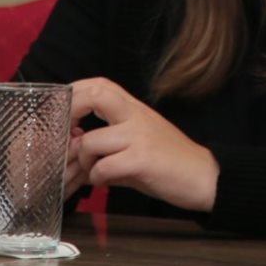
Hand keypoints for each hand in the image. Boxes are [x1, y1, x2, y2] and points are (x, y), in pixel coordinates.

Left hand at [68, 77, 219, 213]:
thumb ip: (109, 143)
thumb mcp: (139, 142)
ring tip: (92, 171)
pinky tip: (106, 181)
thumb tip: (75, 150)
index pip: (100, 84)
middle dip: (71, 111)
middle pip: (95, 95)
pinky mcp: (142, 160)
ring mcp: (139, 136)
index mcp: (134, 108)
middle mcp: (136, 116)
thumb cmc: (169, 161)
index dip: (76, 92)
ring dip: (83, 160)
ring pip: (90, 141)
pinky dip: (97, 178)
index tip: (62, 110)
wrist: (204, 176)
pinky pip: (103, 167)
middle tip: (67, 135)